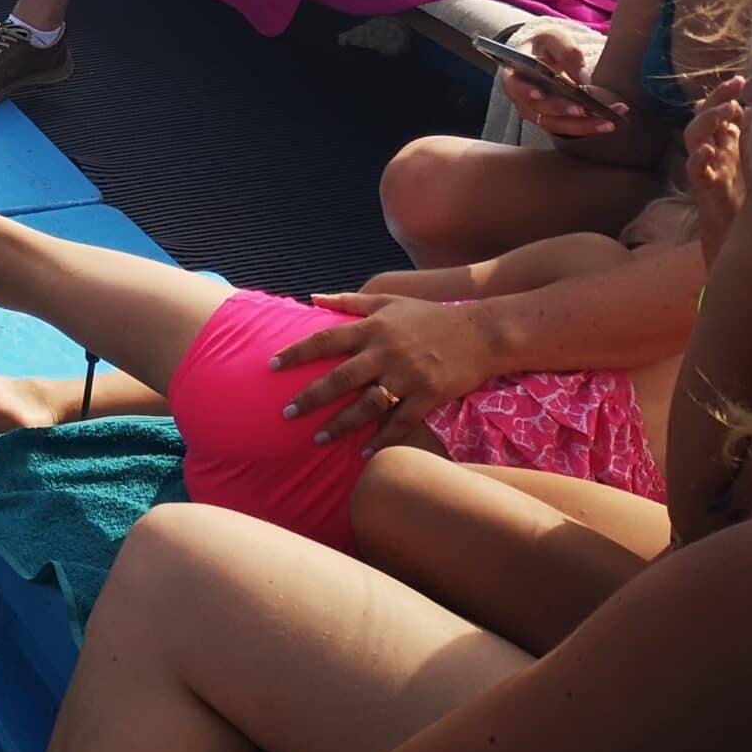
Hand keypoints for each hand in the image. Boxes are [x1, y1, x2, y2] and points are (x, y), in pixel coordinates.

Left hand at [270, 296, 499, 450]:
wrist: (480, 333)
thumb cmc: (428, 317)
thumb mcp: (388, 301)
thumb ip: (348, 301)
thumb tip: (311, 298)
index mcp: (373, 328)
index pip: (326, 340)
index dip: (296, 353)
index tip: (270, 366)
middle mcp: (386, 352)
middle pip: (341, 378)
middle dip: (311, 397)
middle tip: (286, 413)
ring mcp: (408, 376)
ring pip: (367, 405)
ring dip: (340, 425)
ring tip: (317, 438)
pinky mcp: (429, 396)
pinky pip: (400, 423)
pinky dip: (381, 439)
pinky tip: (362, 452)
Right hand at [498, 22, 623, 139]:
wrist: (547, 56)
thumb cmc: (545, 46)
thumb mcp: (554, 38)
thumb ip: (567, 52)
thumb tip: (582, 77)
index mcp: (514, 76)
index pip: (515, 87)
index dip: (526, 92)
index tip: (539, 95)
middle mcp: (523, 100)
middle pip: (540, 110)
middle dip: (563, 111)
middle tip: (584, 110)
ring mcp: (538, 113)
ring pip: (557, 125)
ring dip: (583, 126)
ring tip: (607, 122)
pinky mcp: (555, 120)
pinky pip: (570, 128)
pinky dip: (590, 126)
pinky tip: (609, 122)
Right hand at [685, 74, 749, 266]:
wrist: (743, 253)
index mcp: (732, 146)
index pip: (726, 111)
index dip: (732, 93)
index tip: (750, 78)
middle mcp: (717, 154)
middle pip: (707, 115)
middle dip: (719, 97)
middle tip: (737, 84)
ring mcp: (709, 171)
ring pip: (694, 137)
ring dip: (707, 120)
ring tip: (725, 112)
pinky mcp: (705, 192)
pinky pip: (694, 171)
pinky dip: (698, 159)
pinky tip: (709, 151)